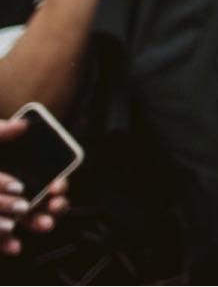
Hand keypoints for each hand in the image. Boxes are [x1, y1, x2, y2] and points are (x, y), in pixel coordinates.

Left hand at [0, 120, 69, 256]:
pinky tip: (14, 246)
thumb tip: (22, 123)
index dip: (59, 183)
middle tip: (54, 205)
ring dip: (40, 223)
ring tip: (42, 224)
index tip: (57, 185)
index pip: (50, 179)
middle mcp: (22, 192)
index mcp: (27, 171)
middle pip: (46, 201)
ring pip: (30, 220)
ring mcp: (9, 210)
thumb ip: (2, 131)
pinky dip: (10, 243)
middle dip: (56, 205)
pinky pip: (5, 236)